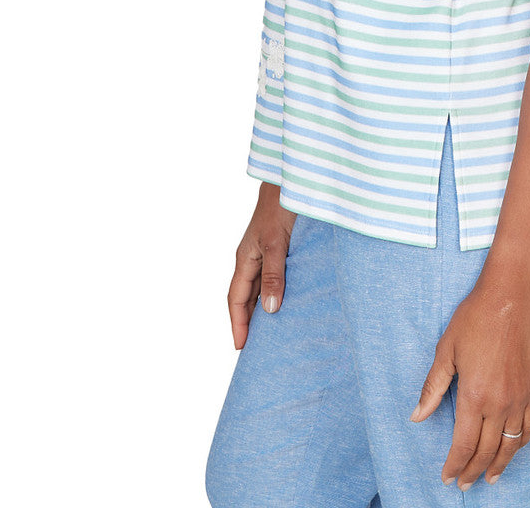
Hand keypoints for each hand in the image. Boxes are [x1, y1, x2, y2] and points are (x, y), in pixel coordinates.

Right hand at [227, 182, 297, 350]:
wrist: (292, 180)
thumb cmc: (280, 207)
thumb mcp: (276, 243)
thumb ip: (274, 275)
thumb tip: (270, 310)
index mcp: (245, 258)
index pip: (236, 299)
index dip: (238, 323)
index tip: (241, 348)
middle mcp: (253, 258)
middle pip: (248, 297)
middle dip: (250, 321)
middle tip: (258, 348)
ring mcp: (267, 253)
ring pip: (262, 288)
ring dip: (265, 308)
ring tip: (275, 331)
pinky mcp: (282, 247)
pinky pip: (276, 277)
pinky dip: (279, 292)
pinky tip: (291, 301)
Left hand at [410, 277, 529, 491]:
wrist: (510, 298)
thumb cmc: (475, 318)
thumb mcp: (446, 350)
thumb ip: (433, 388)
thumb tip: (417, 416)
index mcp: (474, 395)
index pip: (463, 445)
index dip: (454, 465)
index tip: (447, 476)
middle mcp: (499, 403)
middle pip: (486, 451)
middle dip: (472, 471)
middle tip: (463, 483)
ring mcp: (520, 398)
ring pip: (509, 445)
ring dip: (498, 465)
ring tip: (489, 478)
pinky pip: (529, 428)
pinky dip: (519, 445)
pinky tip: (511, 450)